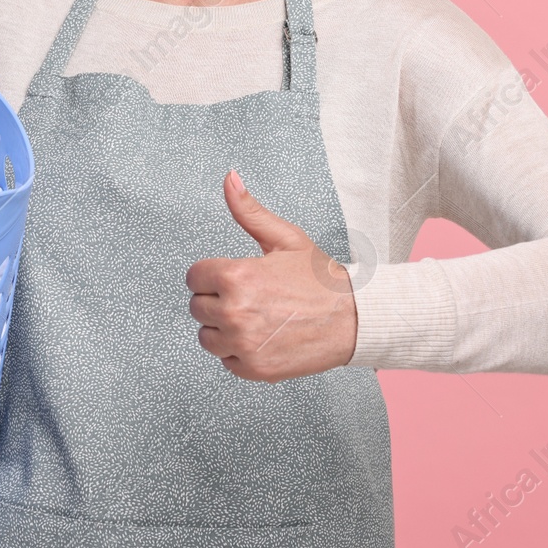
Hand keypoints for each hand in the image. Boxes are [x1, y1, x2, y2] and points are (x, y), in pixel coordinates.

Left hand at [185, 169, 358, 381]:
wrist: (354, 320)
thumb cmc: (320, 279)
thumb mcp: (285, 238)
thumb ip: (249, 211)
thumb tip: (229, 177)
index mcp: (236, 276)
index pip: (193, 278)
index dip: (212, 276)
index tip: (233, 278)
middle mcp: (235, 312)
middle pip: (197, 308)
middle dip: (218, 301)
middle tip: (250, 297)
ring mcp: (243, 344)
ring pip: (207, 338)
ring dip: (224, 329)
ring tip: (255, 318)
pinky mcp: (254, 369)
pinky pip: (226, 361)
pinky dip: (240, 353)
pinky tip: (264, 338)